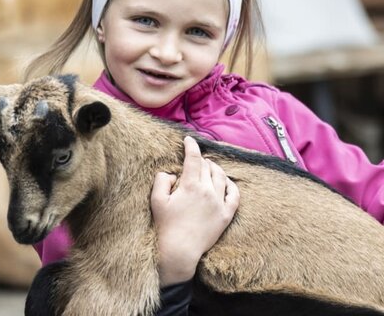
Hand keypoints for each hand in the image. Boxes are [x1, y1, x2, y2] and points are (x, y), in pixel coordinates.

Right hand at [151, 136, 239, 286]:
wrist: (180, 251)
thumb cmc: (166, 226)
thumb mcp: (156, 201)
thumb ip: (162, 180)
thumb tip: (171, 173)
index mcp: (190, 185)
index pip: (193, 158)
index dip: (191, 146)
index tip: (188, 139)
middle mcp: (208, 191)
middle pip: (206, 166)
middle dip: (200, 159)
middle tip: (194, 158)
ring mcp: (219, 203)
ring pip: (221, 176)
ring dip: (214, 168)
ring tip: (209, 166)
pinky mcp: (226, 215)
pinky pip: (234, 195)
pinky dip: (231, 185)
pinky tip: (226, 182)